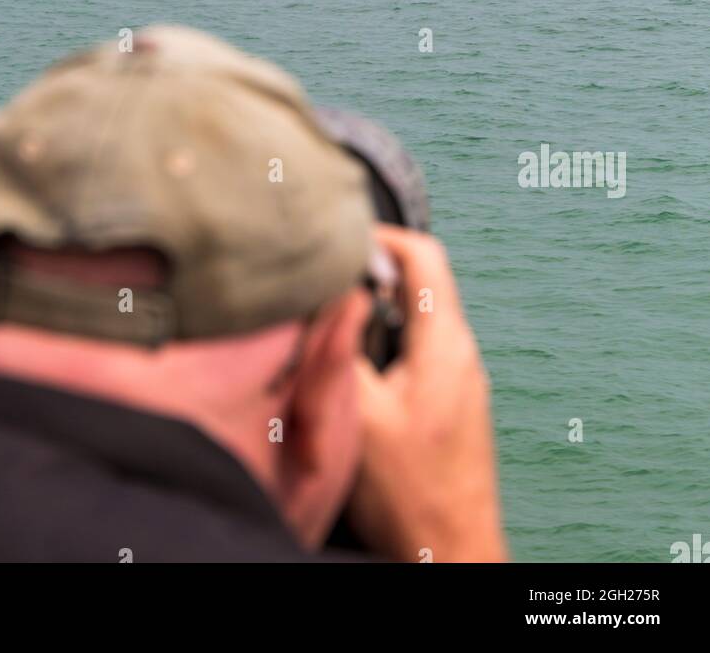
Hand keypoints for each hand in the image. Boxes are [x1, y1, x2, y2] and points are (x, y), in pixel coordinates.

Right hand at [349, 227, 506, 562]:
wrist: (450, 552)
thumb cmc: (411, 493)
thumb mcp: (360, 412)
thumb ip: (342, 346)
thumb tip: (325, 299)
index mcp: (445, 342)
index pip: (424, 254)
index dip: (381, 234)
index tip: (340, 238)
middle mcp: (461, 354)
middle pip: (419, 283)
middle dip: (369, 275)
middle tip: (324, 286)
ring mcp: (461, 381)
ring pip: (416, 320)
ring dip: (374, 315)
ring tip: (332, 328)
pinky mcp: (452, 405)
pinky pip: (419, 353)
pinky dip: (386, 347)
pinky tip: (354, 375)